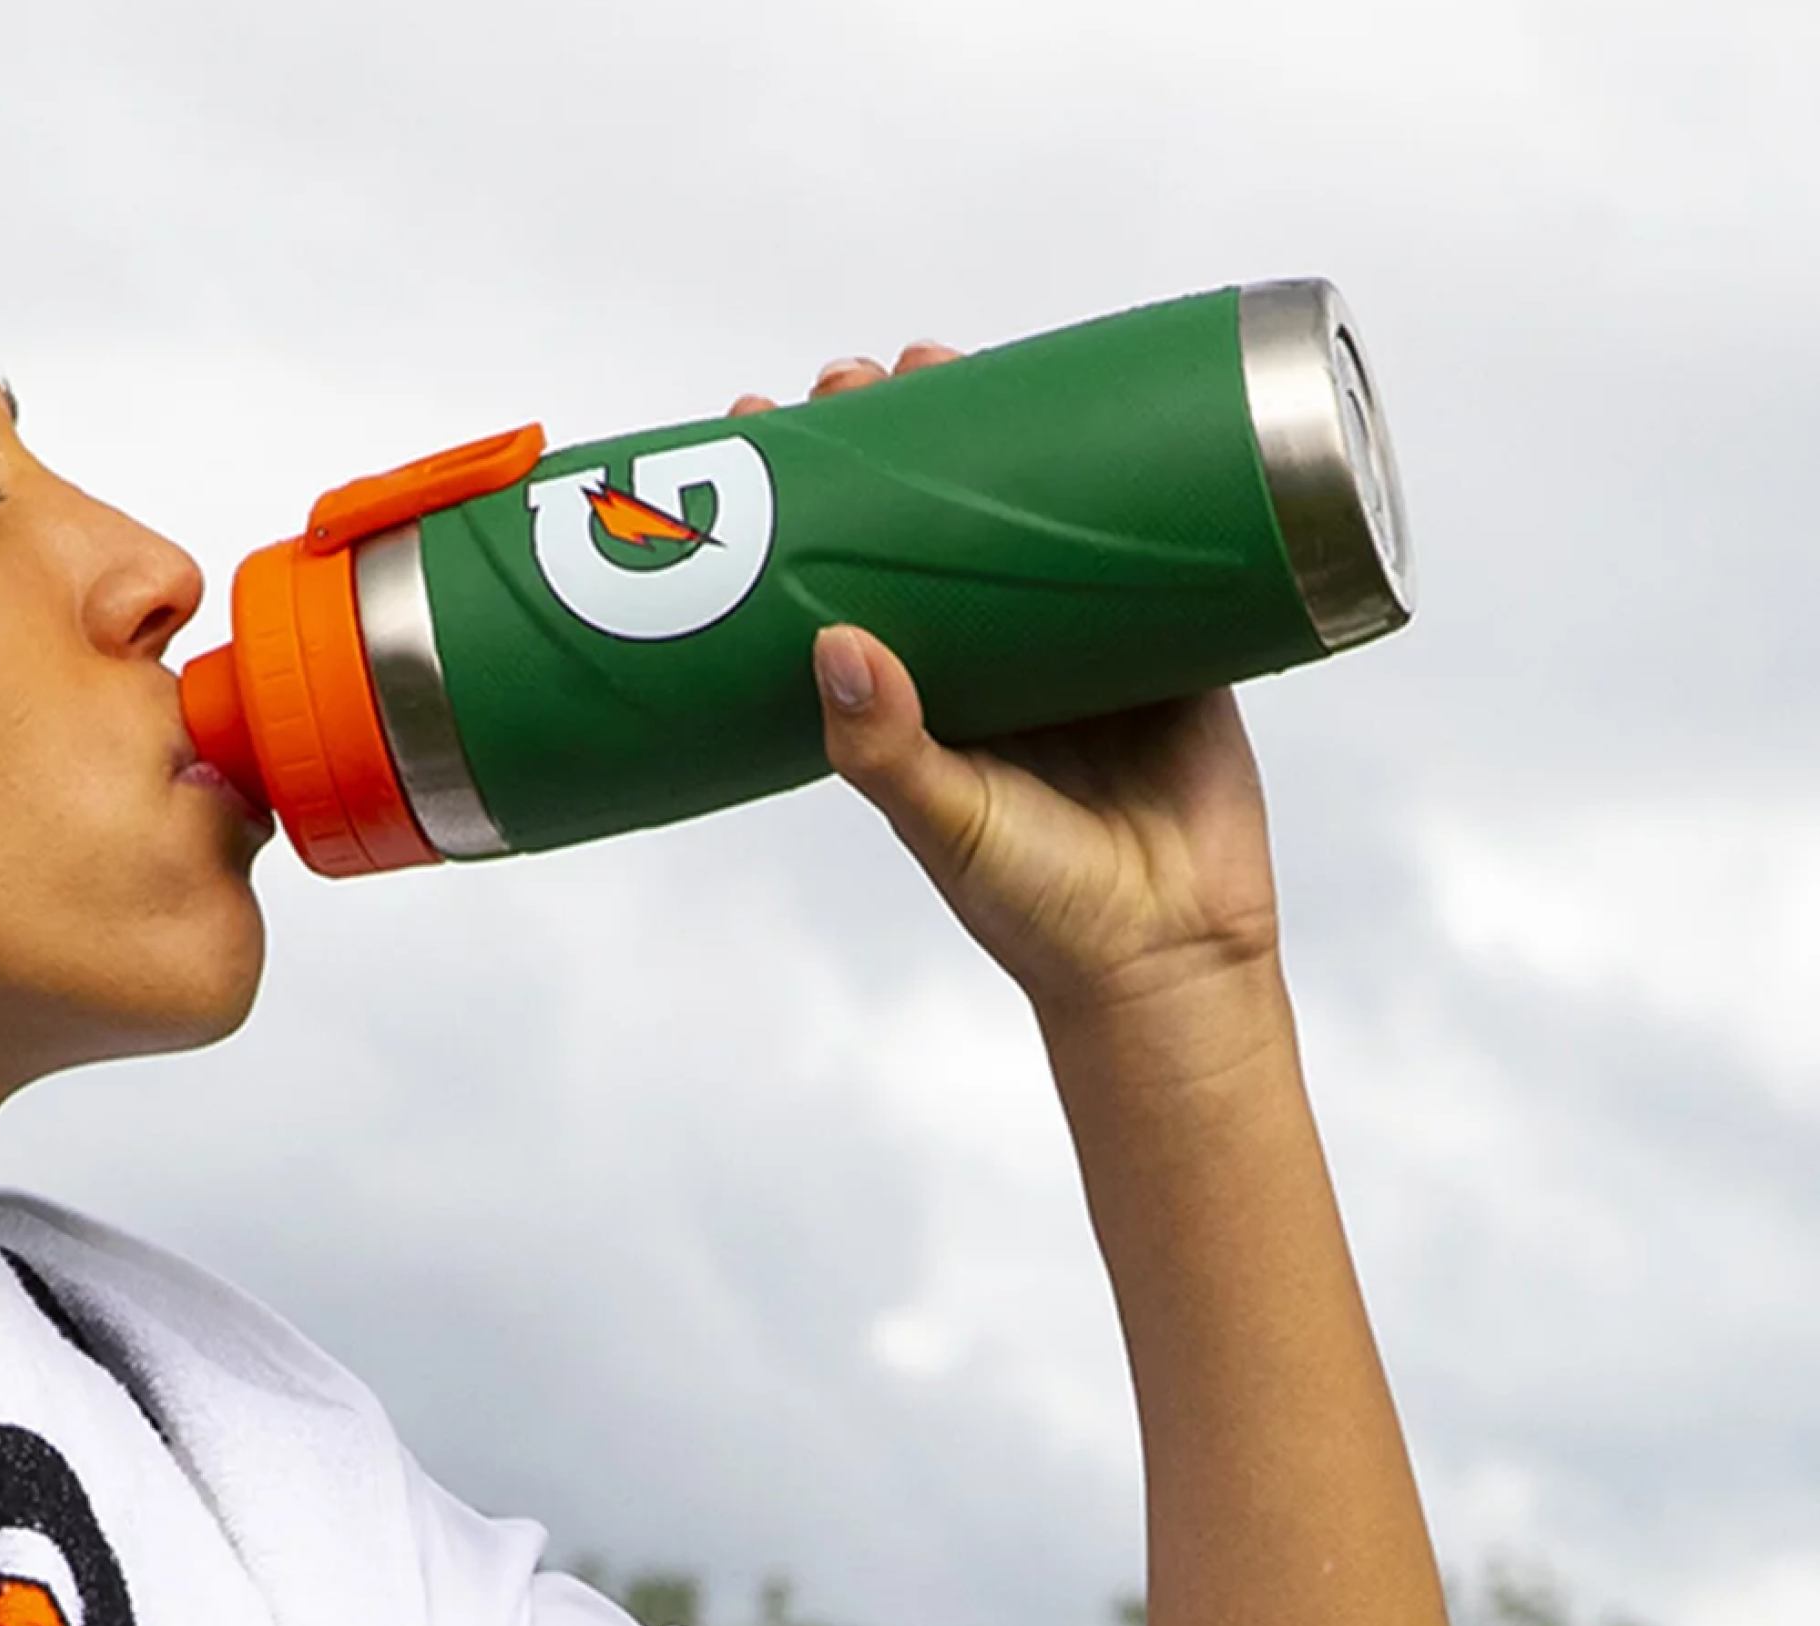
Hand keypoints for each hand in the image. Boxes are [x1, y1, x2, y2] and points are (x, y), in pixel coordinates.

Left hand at [736, 350, 1284, 1035]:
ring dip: (993, 426)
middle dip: (897, 437)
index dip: (811, 503)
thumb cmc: (1038, 908)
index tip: (766, 425)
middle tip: (859, 375)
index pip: (846, 572)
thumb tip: (832, 640)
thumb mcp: (948, 823)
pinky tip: (1102, 393)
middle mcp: (988, 655)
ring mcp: (1078, 638)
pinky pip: (1150, 534)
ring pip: (1029, 510)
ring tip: (942, 358)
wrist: (1172, 955)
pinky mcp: (1172, 634)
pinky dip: (1128, 465)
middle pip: (932, 517)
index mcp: (919, 695)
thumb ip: (889, 750)